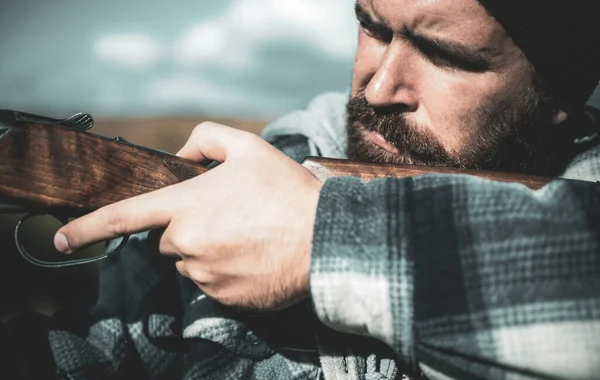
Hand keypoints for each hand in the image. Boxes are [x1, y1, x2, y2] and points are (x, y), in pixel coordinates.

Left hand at [54, 122, 322, 309]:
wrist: (324, 237)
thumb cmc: (285, 189)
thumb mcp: (248, 147)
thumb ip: (205, 139)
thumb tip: (181, 157)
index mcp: (187, 206)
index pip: (124, 217)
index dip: (86, 228)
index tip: (60, 241)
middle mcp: (188, 245)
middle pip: (168, 241)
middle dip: (186, 229)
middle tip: (229, 218)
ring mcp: (206, 276)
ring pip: (191, 264)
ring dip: (208, 252)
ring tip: (248, 237)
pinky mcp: (226, 299)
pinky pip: (214, 284)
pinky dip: (227, 272)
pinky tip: (255, 257)